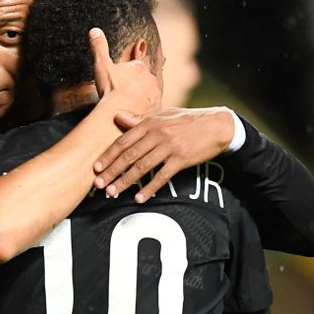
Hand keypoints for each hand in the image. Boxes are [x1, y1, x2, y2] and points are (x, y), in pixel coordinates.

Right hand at [90, 28, 160, 114]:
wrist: (117, 113)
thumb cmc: (110, 89)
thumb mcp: (101, 65)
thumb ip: (99, 47)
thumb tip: (94, 30)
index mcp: (139, 66)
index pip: (133, 68)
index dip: (124, 77)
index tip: (117, 84)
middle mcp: (151, 78)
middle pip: (142, 81)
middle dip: (134, 87)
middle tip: (121, 96)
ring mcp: (155, 94)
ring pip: (148, 94)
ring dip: (140, 98)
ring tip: (127, 106)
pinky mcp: (156, 108)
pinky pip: (151, 108)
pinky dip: (144, 110)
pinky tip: (134, 113)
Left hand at [94, 107, 234, 201]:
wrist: (217, 125)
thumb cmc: (187, 120)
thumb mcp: (163, 116)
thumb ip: (139, 121)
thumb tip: (118, 118)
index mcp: (150, 123)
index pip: (123, 141)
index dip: (108, 155)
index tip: (96, 168)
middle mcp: (157, 134)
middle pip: (129, 155)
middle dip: (112, 171)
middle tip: (99, 185)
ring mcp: (169, 147)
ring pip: (142, 166)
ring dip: (125, 181)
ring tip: (113, 193)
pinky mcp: (181, 159)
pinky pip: (162, 176)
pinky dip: (149, 188)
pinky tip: (139, 197)